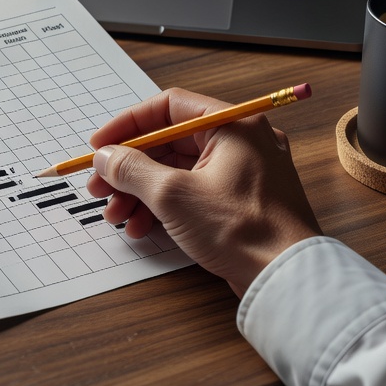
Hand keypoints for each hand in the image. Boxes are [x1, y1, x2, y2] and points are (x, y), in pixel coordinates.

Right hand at [85, 88, 321, 296]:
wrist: (286, 278)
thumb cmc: (242, 230)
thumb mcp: (173, 195)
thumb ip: (131, 169)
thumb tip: (105, 157)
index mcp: (233, 125)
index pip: (169, 107)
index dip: (128, 125)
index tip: (100, 145)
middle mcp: (241, 142)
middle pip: (170, 143)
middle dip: (129, 168)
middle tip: (99, 186)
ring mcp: (243, 173)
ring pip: (178, 171)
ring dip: (141, 191)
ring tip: (116, 215)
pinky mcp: (241, 201)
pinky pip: (193, 192)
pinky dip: (165, 206)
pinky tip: (141, 227)